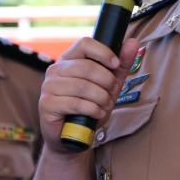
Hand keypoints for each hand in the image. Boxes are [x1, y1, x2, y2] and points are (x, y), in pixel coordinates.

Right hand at [38, 37, 140, 153]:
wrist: (74, 137)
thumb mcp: (110, 85)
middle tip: (112, 94)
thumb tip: (133, 42)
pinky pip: (76, 103)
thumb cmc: (91, 107)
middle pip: (87, 67)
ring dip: (101, 98)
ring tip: (105, 106)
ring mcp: (48, 86)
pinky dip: (93, 110)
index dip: (103, 52)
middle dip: (107, 82)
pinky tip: (97, 114)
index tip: (116, 65)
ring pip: (83, 86)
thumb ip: (121, 64)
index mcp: (69, 59)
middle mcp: (55, 69)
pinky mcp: (46, 104)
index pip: (85, 43)